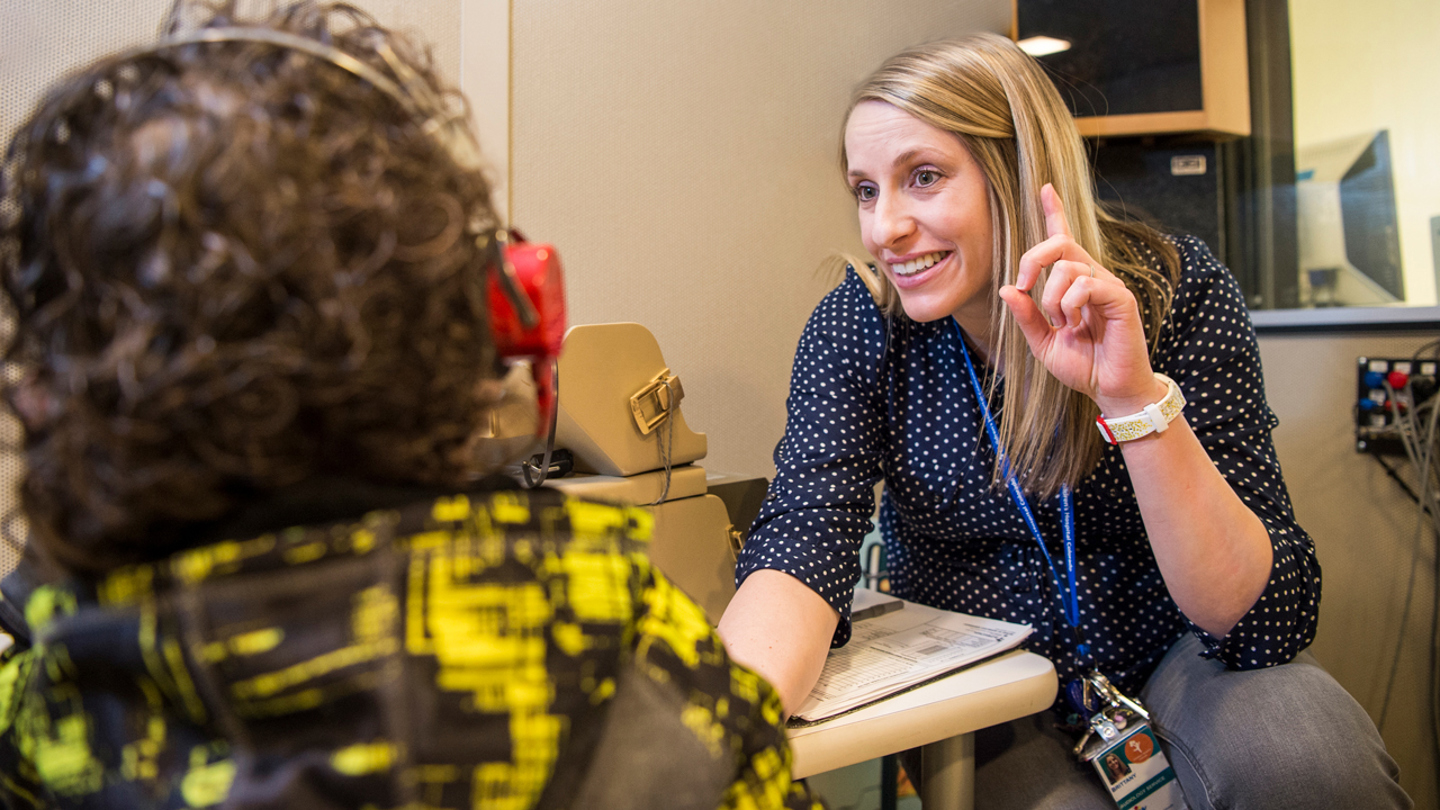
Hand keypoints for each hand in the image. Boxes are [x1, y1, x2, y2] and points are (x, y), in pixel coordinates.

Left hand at [997, 185, 1163, 414]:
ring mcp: (1108, 285)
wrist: (1110, 389)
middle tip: (1024, 288)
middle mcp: (1092, 277)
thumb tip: (1008, 289)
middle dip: (1032, 260)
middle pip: (1058, 243)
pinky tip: (1075, 323)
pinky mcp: (1121, 298)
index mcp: (1074, 283)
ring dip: (1053, 298)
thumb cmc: (1083, 365)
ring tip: (1064, 323)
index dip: (1055, 212)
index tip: (1045, 189)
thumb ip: (1026, 316)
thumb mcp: (1043, 342)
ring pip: (1068, 267)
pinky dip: (1071, 304)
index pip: (1064, 239)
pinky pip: (1086, 284)